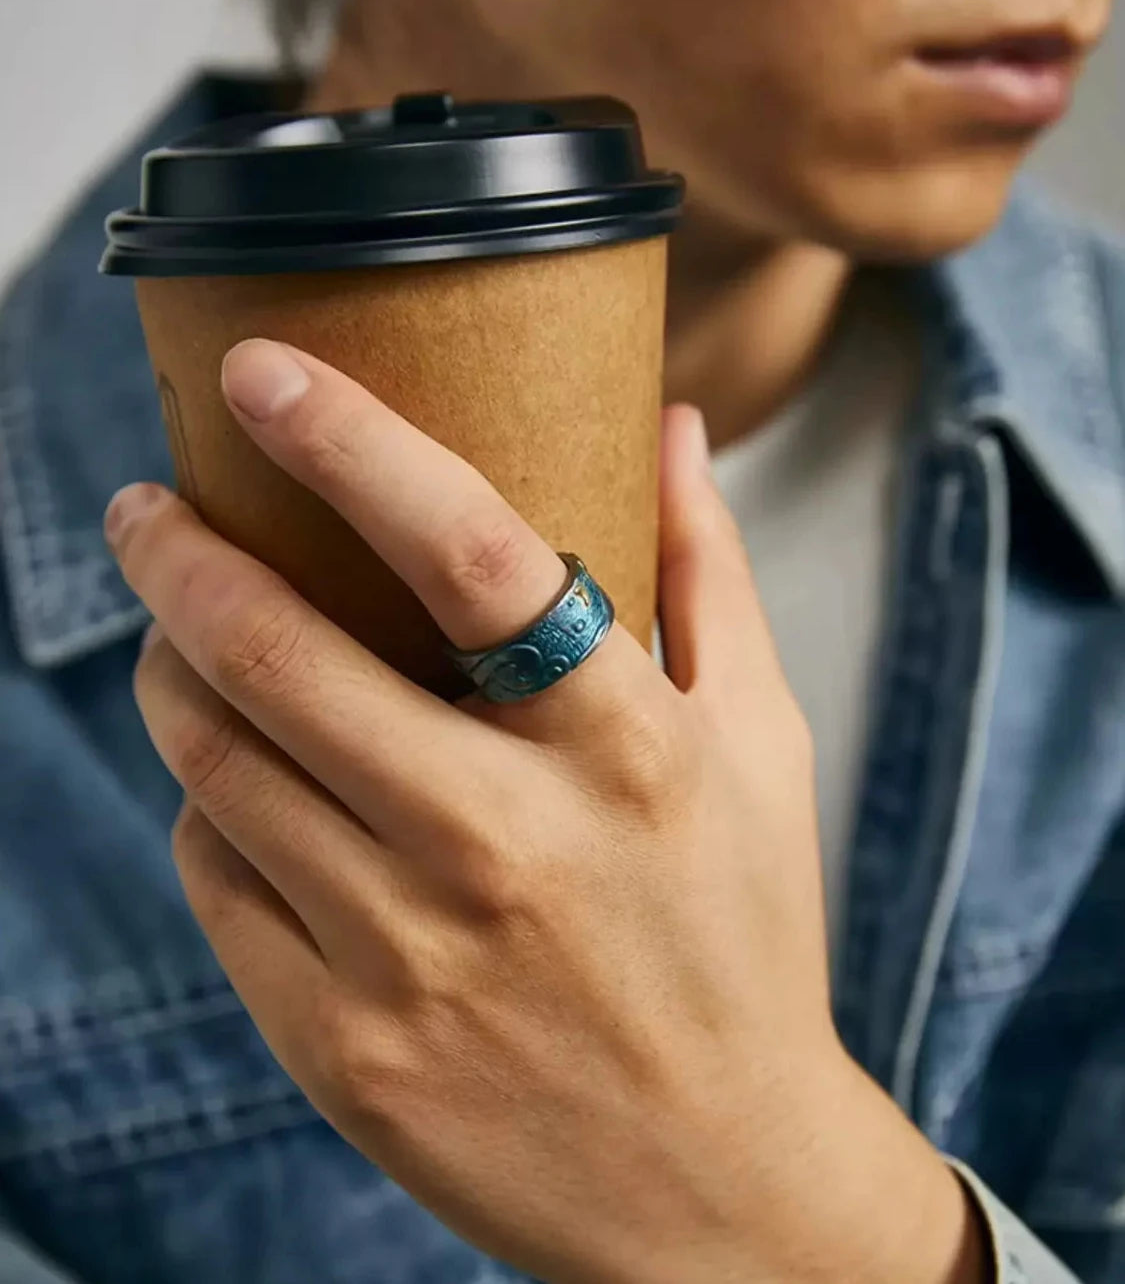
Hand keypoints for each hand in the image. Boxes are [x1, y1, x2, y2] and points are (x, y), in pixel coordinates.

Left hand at [106, 340, 985, 1283]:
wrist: (718, 1183)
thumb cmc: (742, 940)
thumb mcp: (760, 747)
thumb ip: (708, 574)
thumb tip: (677, 422)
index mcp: (624, 752)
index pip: (472, 557)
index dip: (356, 443)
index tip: (264, 370)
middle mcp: (505, 847)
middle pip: (283, 656)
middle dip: (179, 555)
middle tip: (148, 508)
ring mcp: (409, 957)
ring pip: (218, 763)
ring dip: (172, 671)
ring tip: (178, 631)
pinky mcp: (340, 1047)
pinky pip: (218, 878)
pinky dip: (208, 802)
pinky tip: (240, 783)